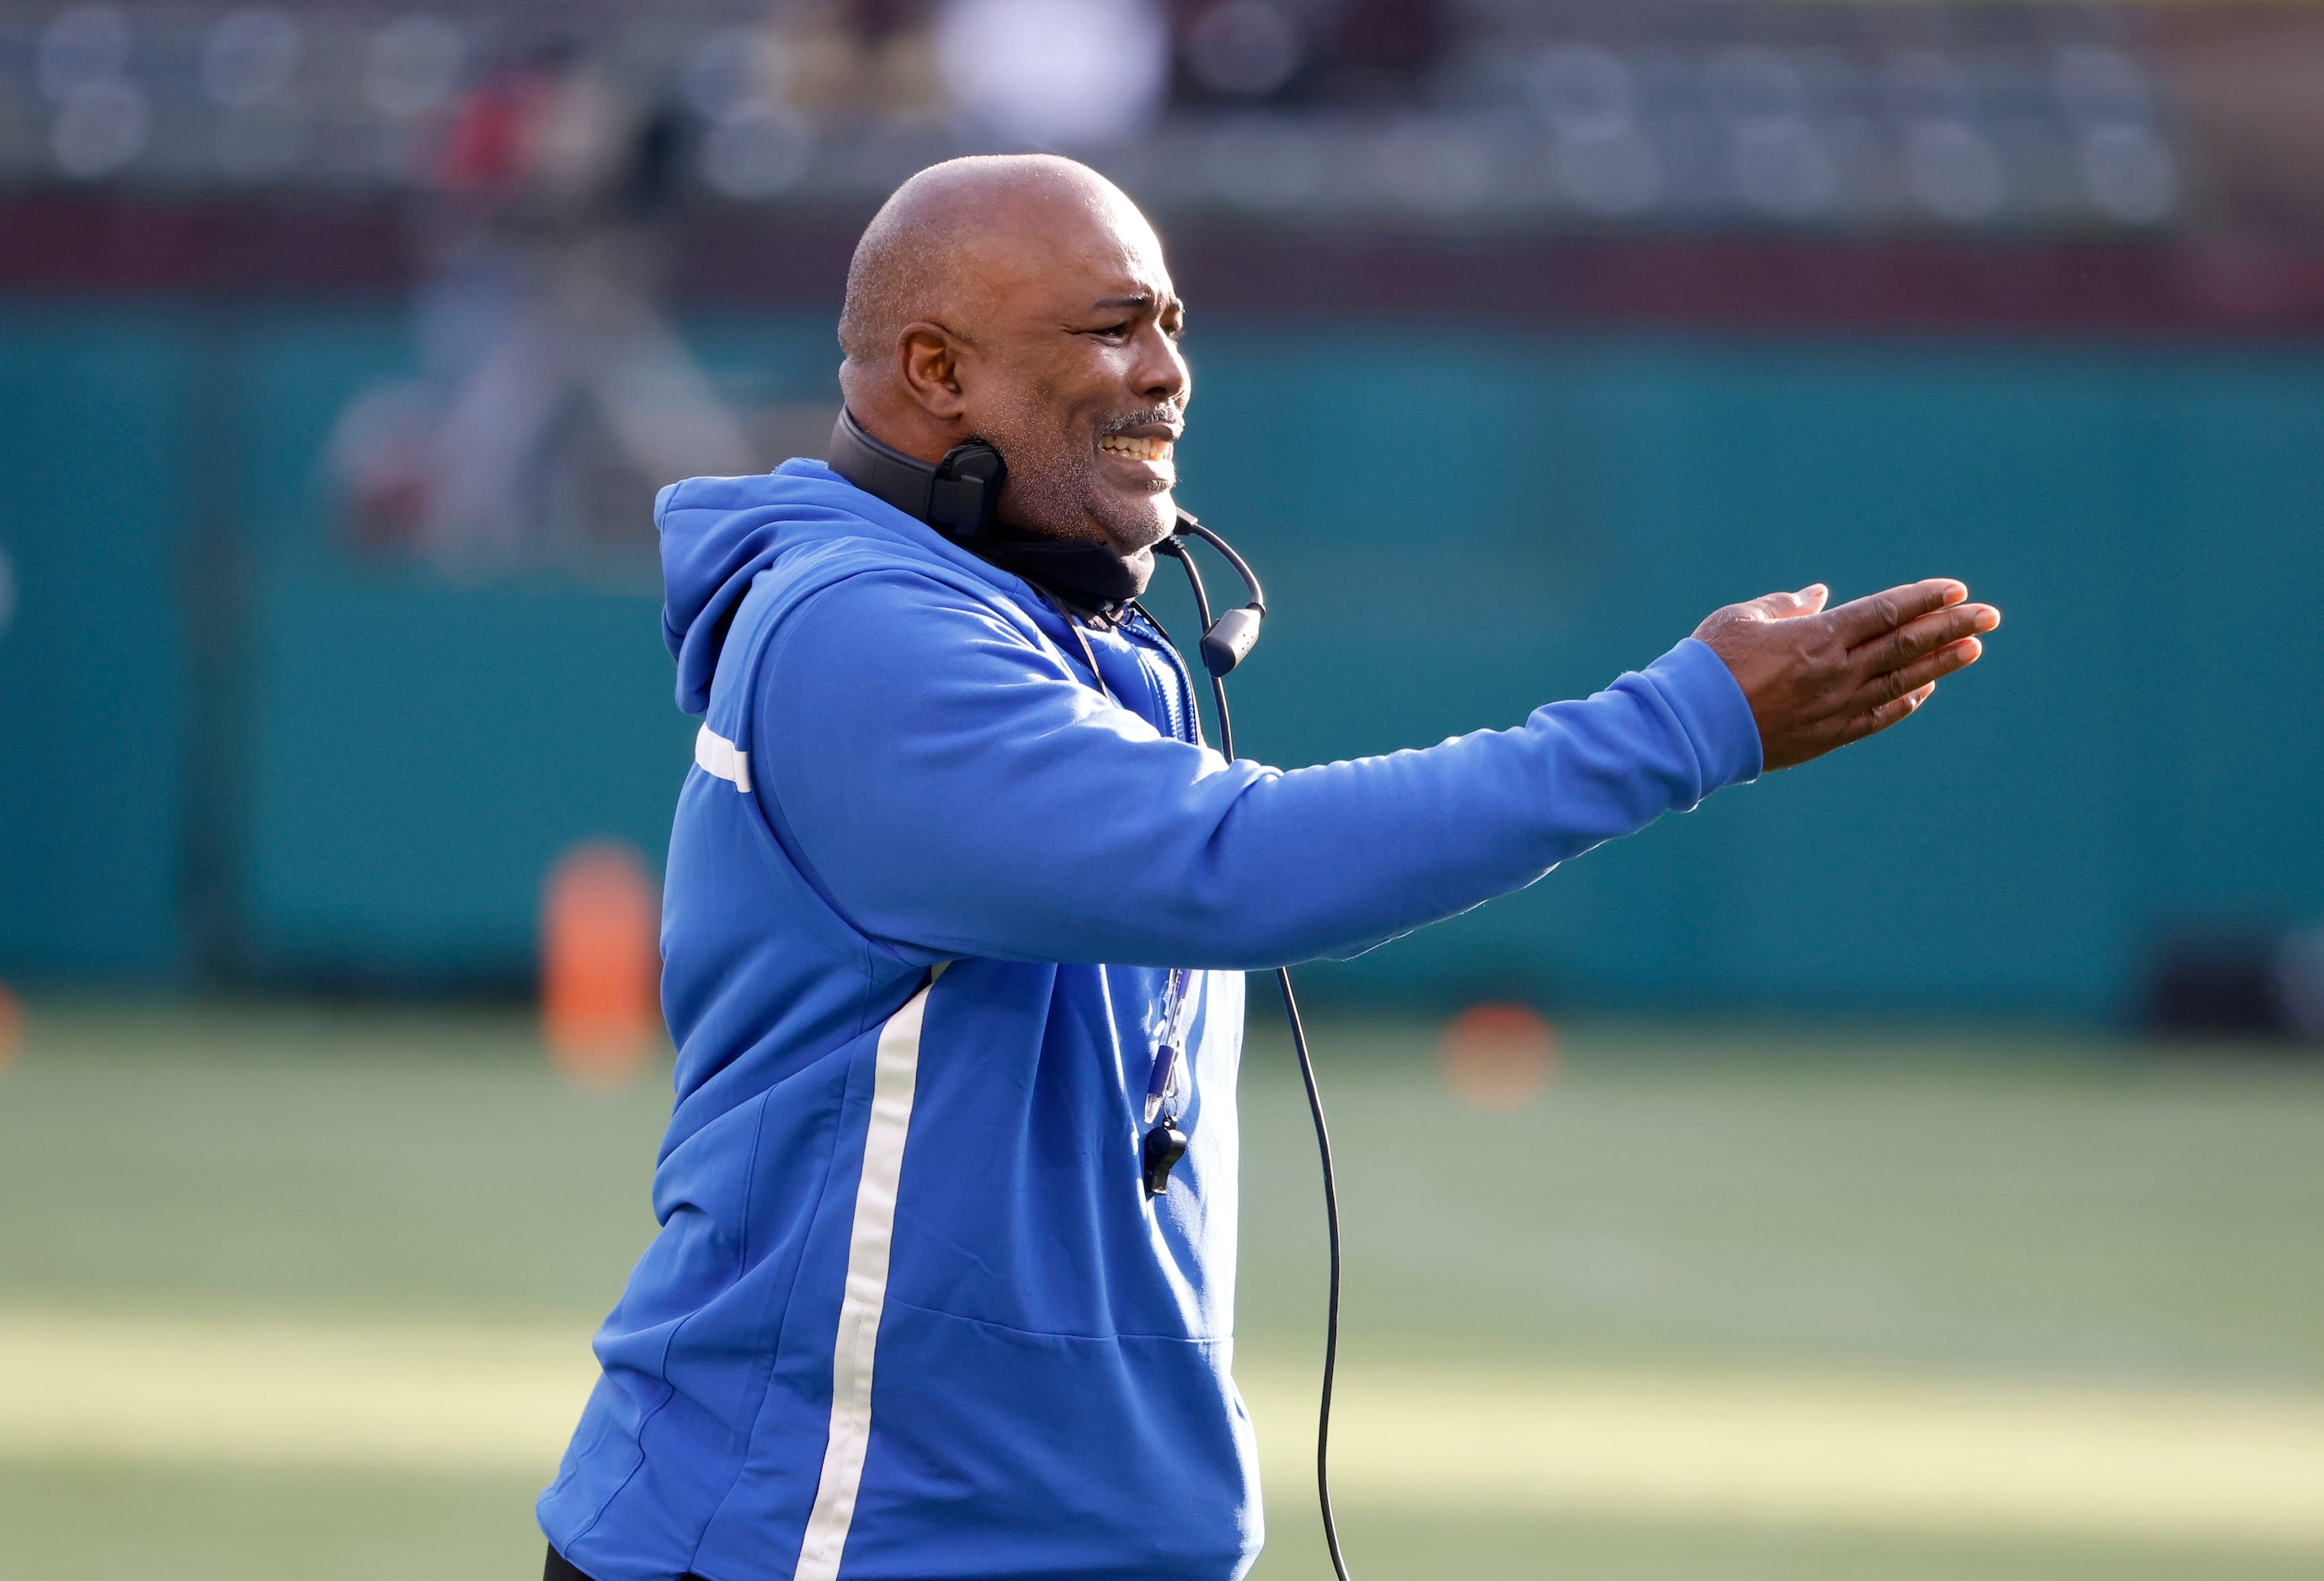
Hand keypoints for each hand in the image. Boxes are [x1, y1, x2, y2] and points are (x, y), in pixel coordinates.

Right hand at [1692, 579, 1999, 771]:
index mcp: (1818, 637)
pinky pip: (1878, 716)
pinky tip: (1926, 688)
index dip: (1924, 600)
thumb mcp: (1744, 619)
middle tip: (1988, 615)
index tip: (1957, 590)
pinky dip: (1906, 701)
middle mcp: (1837, 672)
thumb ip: (1788, 605)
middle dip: (1951, 626)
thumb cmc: (1708, 664)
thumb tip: (1822, 596)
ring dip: (1942, 663)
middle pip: (1907, 644)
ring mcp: (1836, 707)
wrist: (1690, 727)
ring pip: (1902, 681)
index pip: (1885, 612)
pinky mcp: (1827, 736)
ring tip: (1974, 648)